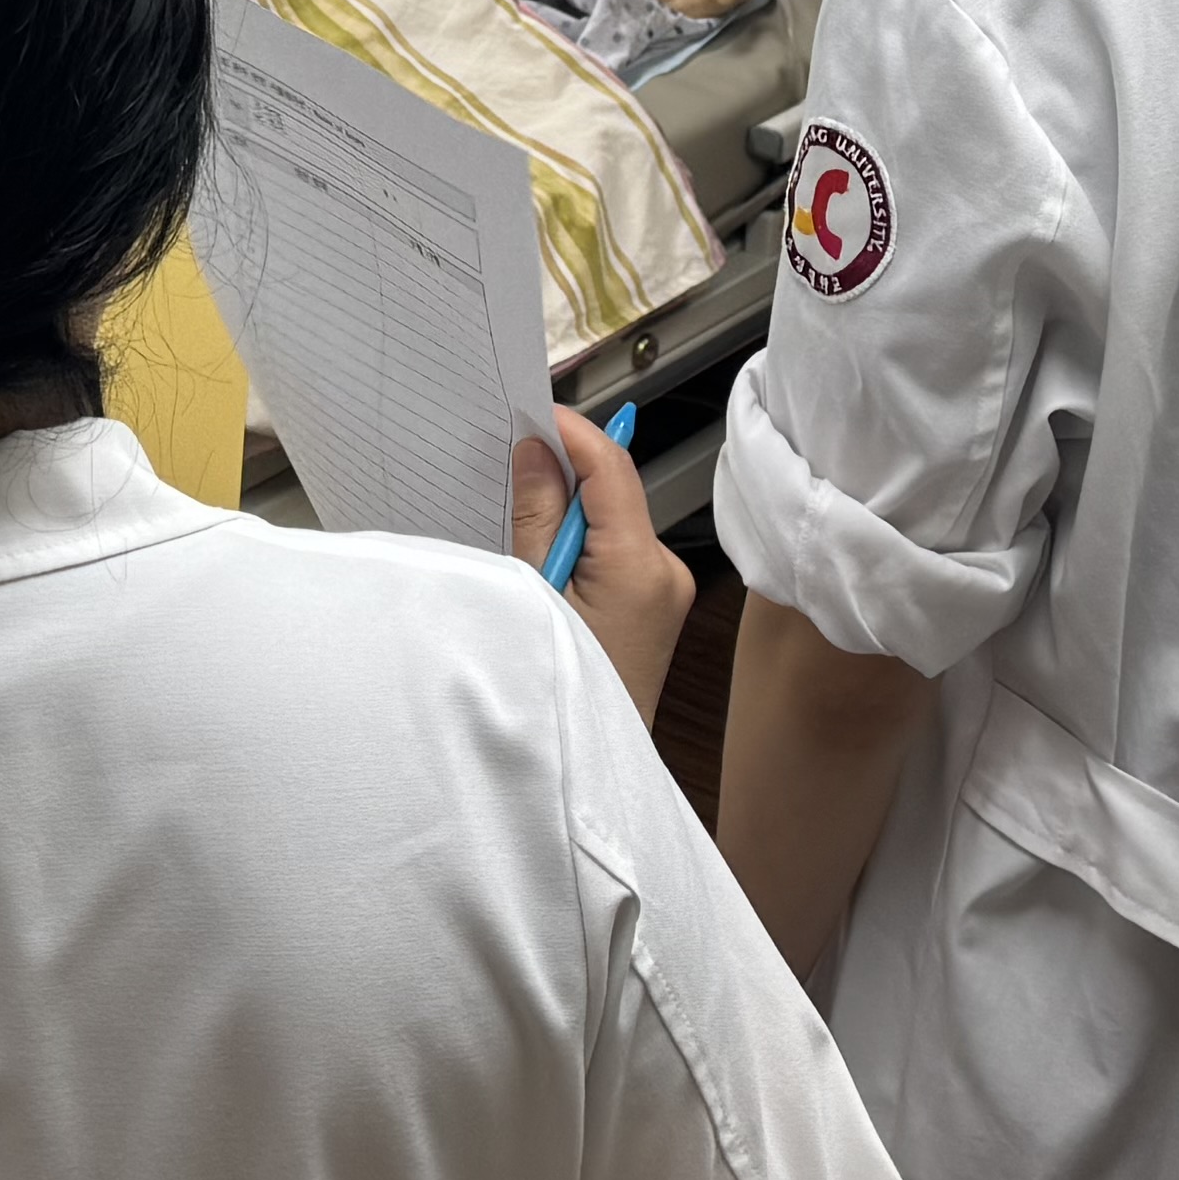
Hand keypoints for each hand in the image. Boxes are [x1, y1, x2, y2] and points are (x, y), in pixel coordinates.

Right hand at [512, 404, 690, 729]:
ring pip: (613, 518)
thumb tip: (537, 452)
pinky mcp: (654, 603)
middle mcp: (665, 572)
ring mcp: (664, 589)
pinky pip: (618, 547)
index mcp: (640, 567)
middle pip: (613, 489)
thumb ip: (536, 518)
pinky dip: (583, 538)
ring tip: (522, 512)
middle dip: (565, 468)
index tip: (532, 412)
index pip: (612, 468)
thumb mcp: (531, 596)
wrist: (591, 767)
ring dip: (571, 507)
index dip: (572, 431)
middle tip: (513, 453)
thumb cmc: (561, 692)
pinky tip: (548, 553)